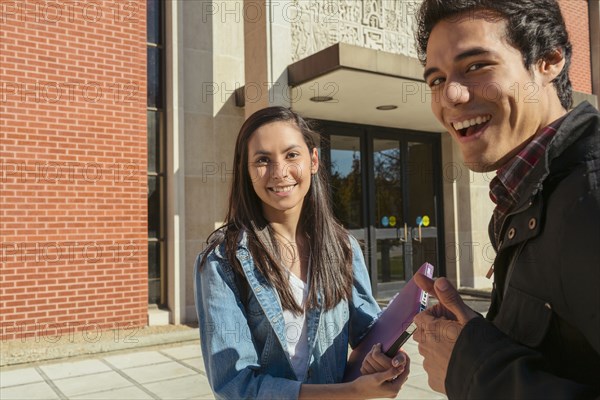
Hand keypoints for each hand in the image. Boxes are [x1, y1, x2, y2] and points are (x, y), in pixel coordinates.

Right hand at [352, 345, 409, 398]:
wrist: (355, 392)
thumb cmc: (364, 384)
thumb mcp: (377, 377)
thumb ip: (390, 372)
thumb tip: (402, 367)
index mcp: (394, 389)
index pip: (405, 373)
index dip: (406, 362)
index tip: (404, 352)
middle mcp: (394, 391)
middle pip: (403, 374)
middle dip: (402, 363)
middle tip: (400, 353)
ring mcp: (390, 390)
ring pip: (398, 376)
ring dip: (397, 366)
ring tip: (395, 356)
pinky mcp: (386, 389)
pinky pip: (393, 378)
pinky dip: (392, 370)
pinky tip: (389, 364)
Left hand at [413, 274, 478, 393]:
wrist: (490, 376)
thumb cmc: (480, 344)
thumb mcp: (467, 316)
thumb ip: (450, 298)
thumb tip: (438, 280)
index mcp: (431, 329)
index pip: (420, 317)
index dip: (434, 315)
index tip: (448, 319)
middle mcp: (425, 347)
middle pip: (422, 333)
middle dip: (434, 330)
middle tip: (454, 333)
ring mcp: (429, 365)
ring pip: (427, 351)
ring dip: (437, 348)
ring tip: (458, 349)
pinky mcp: (434, 380)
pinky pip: (433, 368)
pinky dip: (441, 365)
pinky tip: (457, 364)